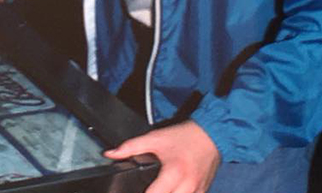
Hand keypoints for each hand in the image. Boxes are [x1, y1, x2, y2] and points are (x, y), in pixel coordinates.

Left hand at [104, 120, 219, 192]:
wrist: (211, 135)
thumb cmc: (184, 136)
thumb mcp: (155, 138)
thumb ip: (131, 147)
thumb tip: (110, 154)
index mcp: (174, 174)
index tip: (130, 192)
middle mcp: (187, 187)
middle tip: (148, 188)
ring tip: (158, 188)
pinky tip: (172, 189)